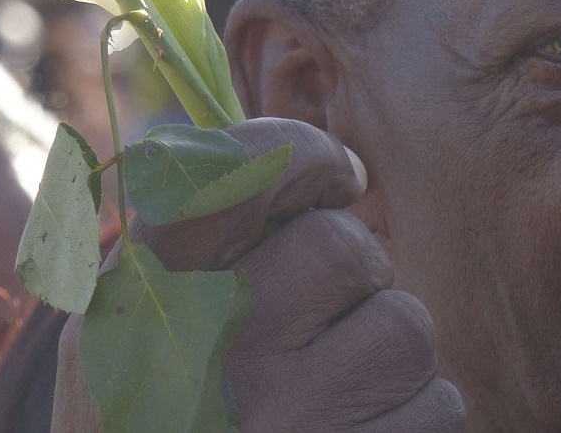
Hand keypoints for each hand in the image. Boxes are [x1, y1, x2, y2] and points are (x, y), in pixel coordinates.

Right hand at [52, 118, 464, 431]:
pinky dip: (410, 428)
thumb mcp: (123, 324)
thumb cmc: (149, 421)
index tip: (331, 175)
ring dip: (386, 360)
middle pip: (346, 248)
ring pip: (406, 328)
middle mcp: (203, 349)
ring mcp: (282, 422)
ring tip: (327, 405)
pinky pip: (436, 412)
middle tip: (312, 329)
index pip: (239, 166)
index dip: (304, 155)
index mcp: (140, 292)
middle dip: (350, 279)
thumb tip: (330, 161)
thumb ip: (193, 234)